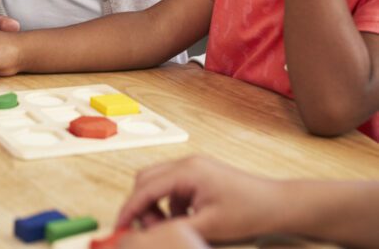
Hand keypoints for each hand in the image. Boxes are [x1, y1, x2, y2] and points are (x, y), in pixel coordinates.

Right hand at [116, 156, 281, 243]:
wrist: (278, 204)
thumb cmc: (248, 212)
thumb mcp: (209, 227)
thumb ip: (175, 229)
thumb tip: (148, 235)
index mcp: (187, 171)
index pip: (146, 188)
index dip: (130, 208)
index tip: (120, 226)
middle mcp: (187, 163)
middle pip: (147, 179)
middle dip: (141, 205)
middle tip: (147, 231)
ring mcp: (193, 167)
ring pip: (158, 182)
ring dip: (156, 206)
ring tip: (168, 228)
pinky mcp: (200, 175)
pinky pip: (173, 187)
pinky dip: (170, 205)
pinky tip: (185, 222)